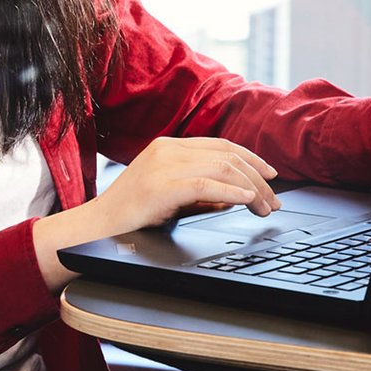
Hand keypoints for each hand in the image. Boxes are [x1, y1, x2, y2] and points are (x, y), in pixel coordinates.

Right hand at [92, 136, 280, 232]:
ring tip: (263, 208)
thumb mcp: (171, 196)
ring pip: (222, 169)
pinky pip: (206, 185)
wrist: (97, 225)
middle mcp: (167, 149)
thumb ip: (201, 193)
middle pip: (228, 156)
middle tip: (273, 201)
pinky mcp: (161, 186)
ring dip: (251, 190)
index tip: (271, 176)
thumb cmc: (131, 214)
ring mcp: (163, 165)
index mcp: (169, 146)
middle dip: (258, 179)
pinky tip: (245, 201)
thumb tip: (236, 197)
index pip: (221, 145)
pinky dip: (232, 193)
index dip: (251, 159)